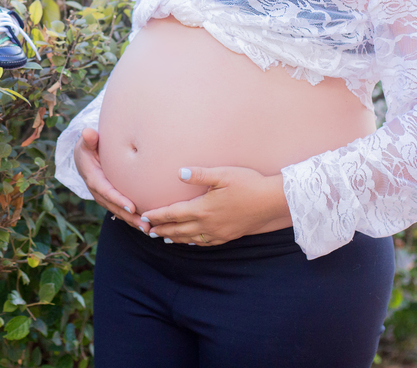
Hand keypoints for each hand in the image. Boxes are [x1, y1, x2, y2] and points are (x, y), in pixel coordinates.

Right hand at [73, 128, 148, 233]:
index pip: (106, 190)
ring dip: (133, 222)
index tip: (131, 206)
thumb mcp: (87, 142)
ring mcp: (104, 198)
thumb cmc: (89, 147)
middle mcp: (98, 192)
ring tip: (149, 230)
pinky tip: (147, 225)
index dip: (117, 199)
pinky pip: (122, 211)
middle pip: (114, 206)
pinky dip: (133, 219)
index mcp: (93, 178)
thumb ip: (89, 139)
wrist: (84, 157)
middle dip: (129, 216)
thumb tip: (88, 132)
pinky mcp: (111, 200)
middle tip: (145, 224)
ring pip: (118, 212)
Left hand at [142, 166, 289, 244]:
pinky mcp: (228, 236)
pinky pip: (205, 243)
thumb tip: (179, 172)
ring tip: (164, 237)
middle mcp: (208, 224)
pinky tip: (191, 241)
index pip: (173, 214)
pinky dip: (193, 242)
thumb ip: (200, 175)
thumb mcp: (223, 175)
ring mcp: (218, 232)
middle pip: (178, 229)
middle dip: (161, 229)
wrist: (272, 203)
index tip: (144, 217)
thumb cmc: (248, 184)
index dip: (157, 216)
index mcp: (203, 209)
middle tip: (147, 230)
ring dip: (175, 237)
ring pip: (190, 238)